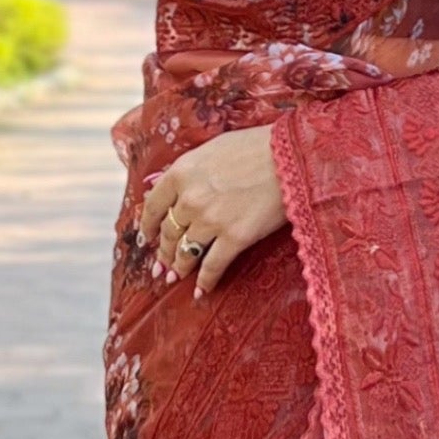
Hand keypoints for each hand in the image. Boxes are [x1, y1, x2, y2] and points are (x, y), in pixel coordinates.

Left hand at [136, 126, 286, 296]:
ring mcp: (211, 220)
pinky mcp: (235, 238)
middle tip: (161, 265)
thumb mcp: (213, 148)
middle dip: (163, 252)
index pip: (153, 205)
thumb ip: (189, 169)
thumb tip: (165, 183)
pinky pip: (213, 266)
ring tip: (175, 277)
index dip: (148, 226)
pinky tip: (200, 291)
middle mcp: (190, 199)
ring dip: (179, 268)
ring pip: (187, 252)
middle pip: (169, 232)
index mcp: (181, 173)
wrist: (292, 158)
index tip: (146, 238)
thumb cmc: (257, 147)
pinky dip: (205, 282)